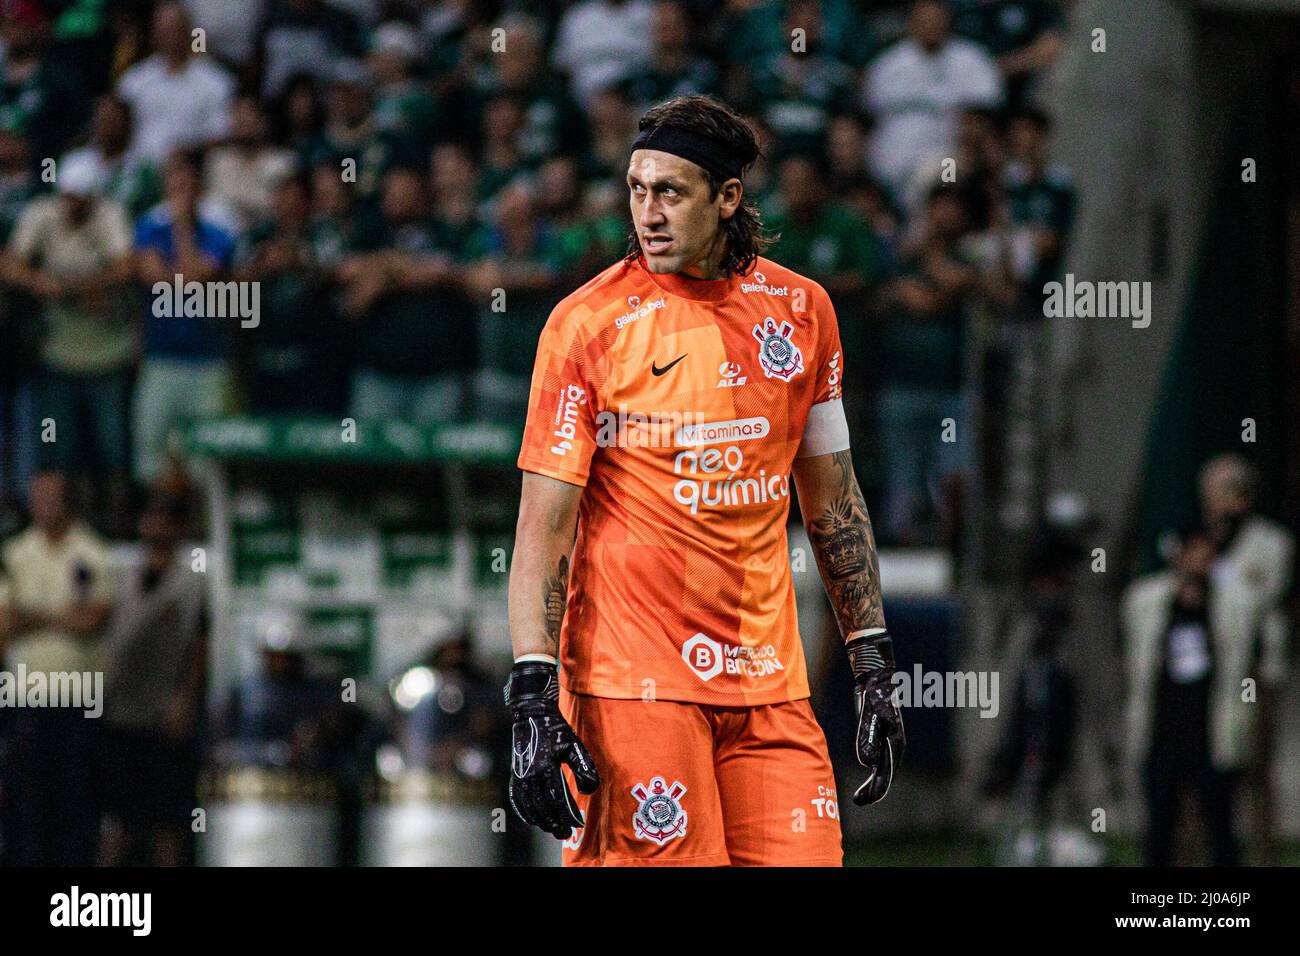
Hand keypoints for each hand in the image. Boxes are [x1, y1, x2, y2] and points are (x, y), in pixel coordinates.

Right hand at [504, 660, 599, 837]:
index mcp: (545, 768)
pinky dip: (525, 813)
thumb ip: (583, 768)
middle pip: (543, 808)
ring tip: (553, 829)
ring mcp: (520, 776)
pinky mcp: (515, 775)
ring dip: (541, 821)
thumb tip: (587, 791)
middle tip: (565, 834)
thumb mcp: (574, 745)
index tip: (577, 825)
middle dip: (555, 823)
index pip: (557, 800)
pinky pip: (518, 800)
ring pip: (530, 807)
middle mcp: (530, 776)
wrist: (531, 715)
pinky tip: (533, 820)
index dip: (567, 815)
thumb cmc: (555, 729)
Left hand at [847, 632, 904, 804]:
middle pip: (886, 773)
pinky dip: (873, 770)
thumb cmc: (876, 696)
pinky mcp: (882, 735)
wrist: (878, 679)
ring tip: (861, 796)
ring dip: (874, 782)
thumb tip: (867, 763)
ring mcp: (889, 740)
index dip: (877, 788)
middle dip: (874, 790)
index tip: (867, 799)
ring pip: (883, 767)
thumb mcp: (870, 715)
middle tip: (860, 801)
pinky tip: (867, 774)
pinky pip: (879, 758)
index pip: (887, 772)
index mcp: (895, 742)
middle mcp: (894, 744)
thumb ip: (868, 738)